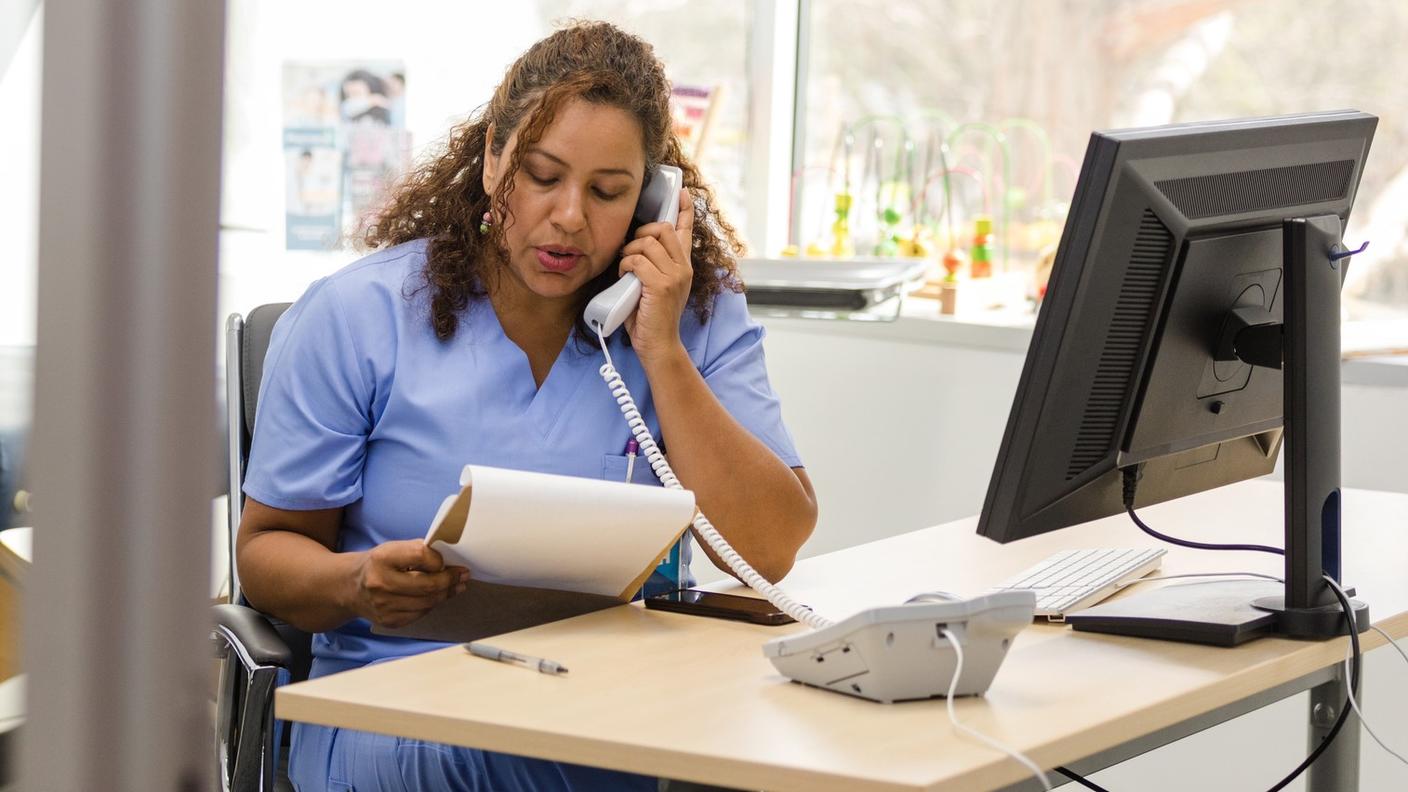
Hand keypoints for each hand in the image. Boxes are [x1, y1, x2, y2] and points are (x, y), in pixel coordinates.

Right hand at [349, 540, 467, 628]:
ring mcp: (384, 606)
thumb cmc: (379, 564)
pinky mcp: (389, 621)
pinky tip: (436, 596)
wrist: (351, 587)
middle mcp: (380, 583)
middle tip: (462, 575)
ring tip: (455, 586)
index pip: (421, 555)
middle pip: (429, 585)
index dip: (438, 559)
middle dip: (450, 580)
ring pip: (429, 602)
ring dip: (446, 593)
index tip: (447, 560)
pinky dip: (432, 604)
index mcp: (382, 558)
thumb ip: (419, 551)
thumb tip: (449, 560)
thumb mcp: (393, 548)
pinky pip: (421, 613)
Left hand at [619, 188, 694, 365]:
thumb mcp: (656, 287)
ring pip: (647, 243)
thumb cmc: (651, 318)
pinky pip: (637, 260)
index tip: (683, 192)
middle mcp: (684, 268)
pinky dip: (625, 265)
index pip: (686, 230)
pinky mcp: (661, 285)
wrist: (658, 345)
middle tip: (631, 251)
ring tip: (625, 267)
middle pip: (662, 228)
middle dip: (641, 233)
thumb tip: (637, 245)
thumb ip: (653, 266)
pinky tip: (623, 276)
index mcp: (684, 267)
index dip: (684, 209)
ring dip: (629, 252)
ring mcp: (675, 276)